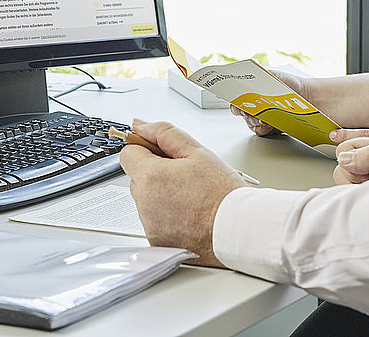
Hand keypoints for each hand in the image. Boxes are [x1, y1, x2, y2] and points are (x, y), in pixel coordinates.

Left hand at [119, 119, 245, 266]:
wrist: (239, 232)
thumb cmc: (223, 194)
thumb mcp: (197, 152)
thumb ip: (164, 133)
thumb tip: (140, 126)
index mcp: (150, 177)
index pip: (128, 154)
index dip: (146, 149)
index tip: (163, 154)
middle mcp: (144, 203)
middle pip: (138, 178)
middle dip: (156, 173)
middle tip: (187, 177)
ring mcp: (150, 225)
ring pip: (147, 200)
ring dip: (162, 195)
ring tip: (192, 197)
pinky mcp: (157, 241)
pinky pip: (155, 221)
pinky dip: (168, 217)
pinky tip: (190, 215)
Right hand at [230, 68, 306, 136]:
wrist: (307, 96)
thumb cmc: (289, 84)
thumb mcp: (273, 75)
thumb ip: (259, 76)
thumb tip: (247, 79)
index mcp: (252, 94)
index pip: (237, 100)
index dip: (235, 103)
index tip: (238, 104)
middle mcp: (255, 107)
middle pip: (242, 113)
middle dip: (246, 113)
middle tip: (249, 112)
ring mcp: (262, 118)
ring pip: (250, 123)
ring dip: (255, 121)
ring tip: (263, 118)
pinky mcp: (270, 129)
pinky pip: (260, 131)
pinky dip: (263, 128)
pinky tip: (269, 124)